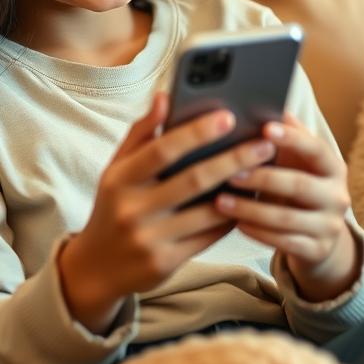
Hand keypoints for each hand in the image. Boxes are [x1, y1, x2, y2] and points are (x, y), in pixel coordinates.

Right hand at [58, 91, 277, 332]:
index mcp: (119, 179)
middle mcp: (132, 209)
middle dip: (233, 159)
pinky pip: (208, 237)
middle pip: (193, 180)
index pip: (162, 150)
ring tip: (266, 171)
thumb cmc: (114, 205)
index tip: (228, 117)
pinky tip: (249, 201)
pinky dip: (231, 217)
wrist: (97, 267)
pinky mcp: (166, 263)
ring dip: (240, 191)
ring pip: (208, 212)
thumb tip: (165, 97)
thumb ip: (141, 133)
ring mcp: (150, 239)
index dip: (196, 132)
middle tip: (264, 144)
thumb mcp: (116, 169)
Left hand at [213, 113, 360, 302]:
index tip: (264, 128)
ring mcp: (329, 226)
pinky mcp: (317, 251)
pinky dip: (258, 233)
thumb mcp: (296, 161)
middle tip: (230, 172)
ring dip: (251, 209)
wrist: (319, 235)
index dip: (292, 138)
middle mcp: (337, 196)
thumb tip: (262, 103)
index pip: (315, 148)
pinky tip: (235, 224)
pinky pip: (284, 243)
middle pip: (299, 185)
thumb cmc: (296, 185)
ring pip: (287, 219)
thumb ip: (284, 135)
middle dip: (262, 178)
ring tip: (220, 201)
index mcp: (333, 166)